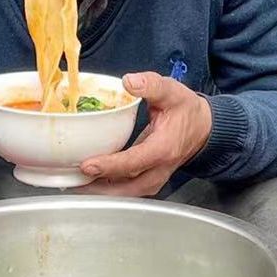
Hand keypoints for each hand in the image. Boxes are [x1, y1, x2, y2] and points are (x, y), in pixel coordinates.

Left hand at [79, 72, 213, 196]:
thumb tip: (129, 82)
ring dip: (101, 193)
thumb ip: (151, 85)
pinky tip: (89, 182)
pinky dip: (108, 189)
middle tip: (72, 182)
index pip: (134, 163)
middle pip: (127, 188)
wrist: (204, 128)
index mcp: (164, 149)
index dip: (109, 166)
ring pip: (126, 194)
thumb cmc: (186, 111)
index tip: (87, 165)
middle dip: (98, 188)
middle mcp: (159, 169)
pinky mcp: (149, 180)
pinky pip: (127, 190)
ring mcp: (155, 178)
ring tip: (75, 185)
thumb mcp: (172, 92)